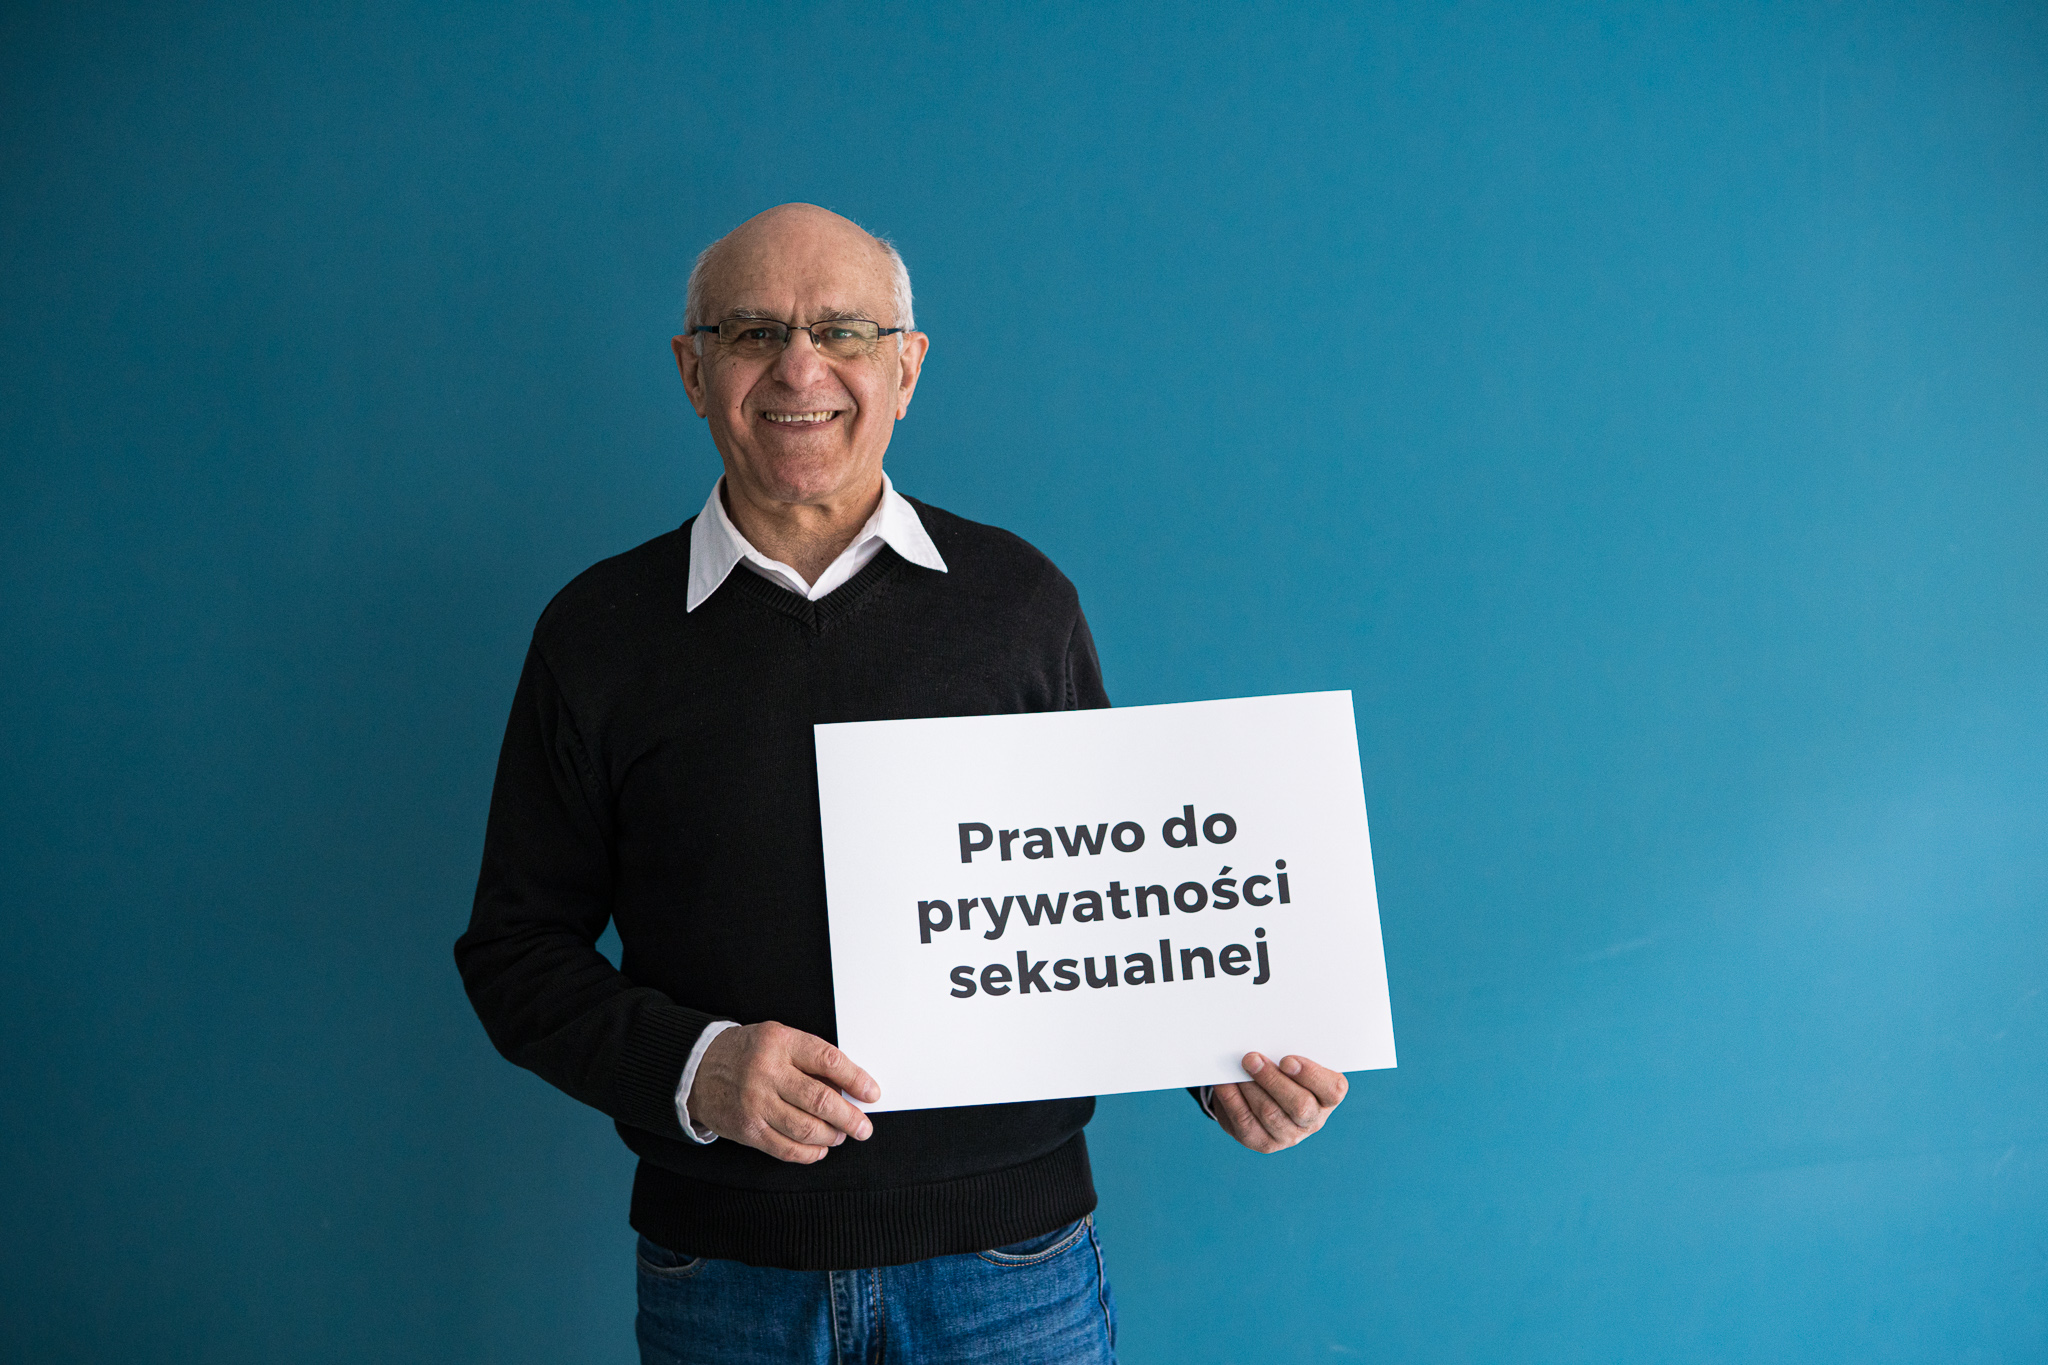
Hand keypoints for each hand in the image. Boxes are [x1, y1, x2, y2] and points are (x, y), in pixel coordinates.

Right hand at [689, 1022, 880, 1162]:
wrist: (697, 1068)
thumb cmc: (747, 1052)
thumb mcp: (778, 1039)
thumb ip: (810, 1059)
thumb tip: (849, 1088)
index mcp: (780, 1042)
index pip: (828, 1060)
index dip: (856, 1079)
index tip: (872, 1093)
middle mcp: (768, 1072)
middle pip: (821, 1100)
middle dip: (850, 1117)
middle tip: (863, 1127)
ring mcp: (756, 1103)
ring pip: (806, 1128)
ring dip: (831, 1136)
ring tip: (840, 1135)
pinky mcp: (748, 1129)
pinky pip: (786, 1148)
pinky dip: (809, 1153)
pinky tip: (820, 1149)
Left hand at [1211, 1053, 1346, 1152]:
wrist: (1264, 1095)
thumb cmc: (1284, 1070)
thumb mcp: (1294, 1061)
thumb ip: (1288, 1051)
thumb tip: (1266, 1038)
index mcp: (1328, 1097)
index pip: (1332, 1090)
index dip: (1310, 1075)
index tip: (1286, 1060)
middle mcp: (1313, 1120)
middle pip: (1299, 1105)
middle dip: (1272, 1080)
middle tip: (1251, 1058)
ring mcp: (1288, 1136)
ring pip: (1270, 1114)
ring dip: (1250, 1088)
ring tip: (1237, 1068)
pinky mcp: (1262, 1142)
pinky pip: (1246, 1123)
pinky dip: (1233, 1100)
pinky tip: (1225, 1084)